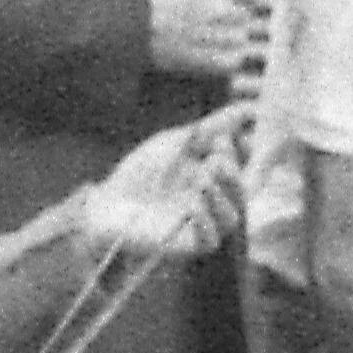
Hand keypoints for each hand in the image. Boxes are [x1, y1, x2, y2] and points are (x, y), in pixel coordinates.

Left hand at [78, 105, 251, 261]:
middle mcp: (212, 203)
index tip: (225, 137)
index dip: (245, 155)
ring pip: (231, 219)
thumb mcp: (175, 142)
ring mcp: (201, 226)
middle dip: (233, 174)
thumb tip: (244, 107)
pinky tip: (191, 203)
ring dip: (221, 196)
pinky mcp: (186, 245)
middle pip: (242, 194)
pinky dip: (204, 220)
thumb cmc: (141, 172)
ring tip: (201, 180)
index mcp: (214, 177)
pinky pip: (210, 241)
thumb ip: (209, 128)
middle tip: (215, 159)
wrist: (108, 202)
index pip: (244, 169)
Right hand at [144, 0, 276, 78]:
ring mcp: (208, 37)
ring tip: (217, 28)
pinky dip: (231, 55)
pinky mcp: (202, 61)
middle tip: (225, 10)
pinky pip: (233, 60)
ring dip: (236, 32)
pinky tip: (217, 46)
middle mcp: (213, 9)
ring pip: (242, 36)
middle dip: (242, 9)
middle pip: (249, 11)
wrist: (129, 18)